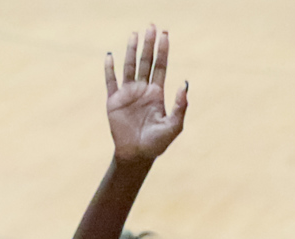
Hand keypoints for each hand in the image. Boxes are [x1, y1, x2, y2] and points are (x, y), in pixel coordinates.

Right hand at [105, 26, 187, 161]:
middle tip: (151, 26)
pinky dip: (109, 69)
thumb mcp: (174, 126)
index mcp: (157, 94)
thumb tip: (185, 84)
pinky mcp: (114, 101)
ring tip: (134, 34)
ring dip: (131, 50)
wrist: (137, 155)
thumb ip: (180, 106)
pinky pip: (111, 81)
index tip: (165, 34)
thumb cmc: (157, 143)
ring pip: (129, 67)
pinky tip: (110, 55)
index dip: (163, 50)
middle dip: (149, 44)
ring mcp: (128, 94)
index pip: (161, 66)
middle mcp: (143, 90)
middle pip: (146, 62)